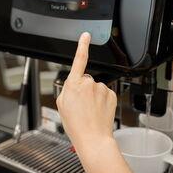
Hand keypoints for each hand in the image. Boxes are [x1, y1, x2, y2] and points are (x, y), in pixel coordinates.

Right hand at [56, 32, 116, 150]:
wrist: (92, 137)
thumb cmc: (76, 124)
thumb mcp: (61, 105)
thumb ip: (67, 90)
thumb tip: (74, 85)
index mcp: (74, 84)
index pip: (79, 59)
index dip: (82, 45)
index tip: (86, 36)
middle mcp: (89, 83)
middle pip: (86, 79)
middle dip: (84, 89)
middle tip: (81, 105)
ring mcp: (101, 88)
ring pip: (96, 87)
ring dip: (93, 96)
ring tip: (90, 110)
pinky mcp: (111, 94)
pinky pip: (105, 93)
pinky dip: (102, 100)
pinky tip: (98, 110)